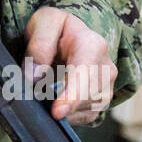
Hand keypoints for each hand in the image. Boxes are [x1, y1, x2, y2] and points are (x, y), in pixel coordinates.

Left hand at [24, 7, 116, 124]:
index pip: (86, 73)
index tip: (57, 112)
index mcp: (93, 45)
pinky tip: (56, 99)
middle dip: (59, 103)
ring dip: (60, 106)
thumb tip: (34, 76)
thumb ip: (39, 46)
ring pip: (82, 110)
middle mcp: (106, 68)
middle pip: (85, 97)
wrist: (72, 37)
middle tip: (36, 95)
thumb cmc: (58, 29)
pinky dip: (66, 113)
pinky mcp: (100, 104)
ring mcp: (106, 88)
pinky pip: (81, 117)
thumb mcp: (44, 23)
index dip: (73, 96)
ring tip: (46, 89)